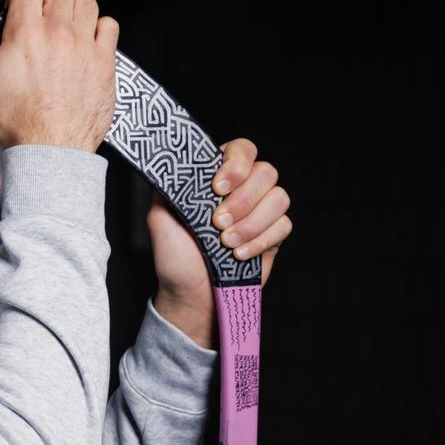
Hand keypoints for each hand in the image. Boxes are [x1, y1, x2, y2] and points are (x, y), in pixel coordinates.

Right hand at [0, 0, 117, 151]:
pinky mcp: (105, 61)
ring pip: (86, 2)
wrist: (50, 150)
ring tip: (66, 32)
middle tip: (41, 24)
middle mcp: (57, 33)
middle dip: (47, 1)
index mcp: (24, 34)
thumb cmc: (14, 122)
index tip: (19, 12)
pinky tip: (86, 44)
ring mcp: (85, 45)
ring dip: (74, 12)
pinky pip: (109, 24)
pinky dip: (99, 29)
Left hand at [148, 139, 291, 347]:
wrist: (191, 295)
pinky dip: (260, 241)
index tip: (218, 188)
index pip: (241, 149)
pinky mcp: (274, 235)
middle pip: (266, 172)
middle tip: (218, 224)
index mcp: (216, 177)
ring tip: (226, 244)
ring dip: (252, 223)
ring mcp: (261, 211)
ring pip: (279, 198)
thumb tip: (177, 164)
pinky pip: (283, 225)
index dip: (236, 163)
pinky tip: (239, 256)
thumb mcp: (160, 219)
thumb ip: (170, 188)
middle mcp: (243, 188)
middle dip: (243, 199)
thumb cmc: (175, 257)